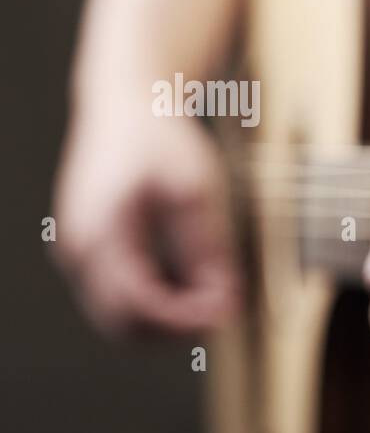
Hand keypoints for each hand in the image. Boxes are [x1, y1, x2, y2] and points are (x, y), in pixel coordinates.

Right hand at [52, 103, 238, 336]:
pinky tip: (197, 285)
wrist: (126, 105)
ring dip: (168, 320)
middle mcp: (78, 251)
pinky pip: (119, 299)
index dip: (186, 318)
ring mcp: (78, 254)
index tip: (228, 311)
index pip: (138, 304)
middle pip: (124, 325)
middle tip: (227, 309)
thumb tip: (225, 298)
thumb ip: (207, 247)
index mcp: (100, 232)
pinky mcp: (90, 253)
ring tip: (216, 296)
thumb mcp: (196, 188)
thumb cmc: (160, 139)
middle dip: (177, 328)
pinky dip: (158, 304)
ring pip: (119, 319)